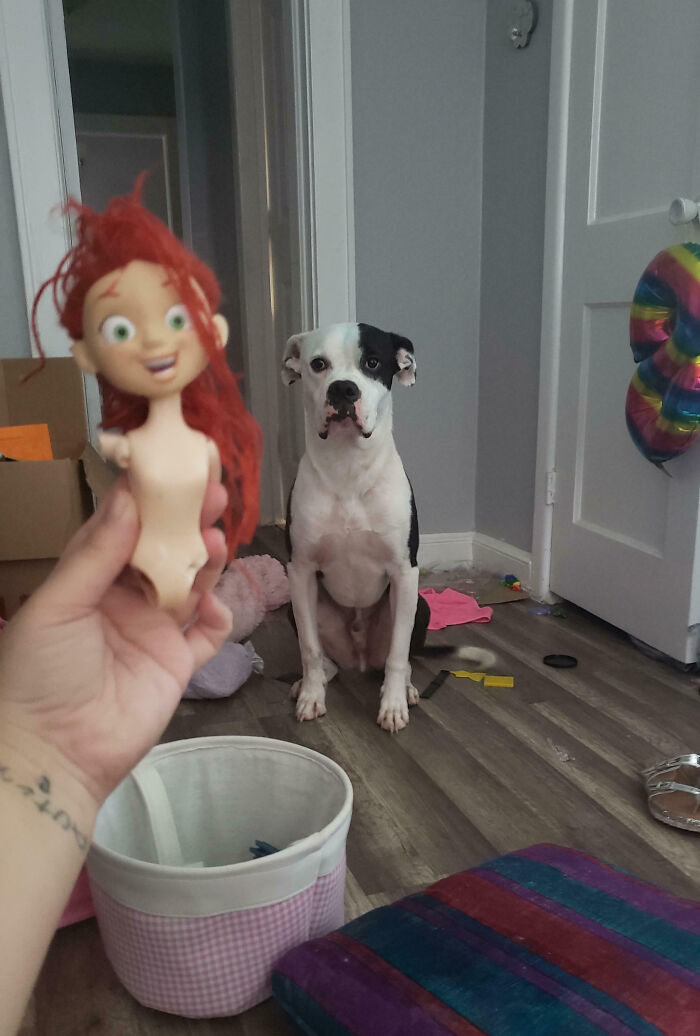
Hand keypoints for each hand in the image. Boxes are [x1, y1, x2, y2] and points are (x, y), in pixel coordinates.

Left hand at [0, 480, 231, 810]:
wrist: (55, 753)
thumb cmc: (40, 674)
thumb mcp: (57, 605)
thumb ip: (97, 554)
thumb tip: (130, 500)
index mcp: (89, 579)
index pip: (123, 527)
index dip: (148, 497)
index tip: (173, 465)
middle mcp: (124, 599)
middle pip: (165, 549)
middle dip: (189, 520)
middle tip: (214, 492)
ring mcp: (154, 631)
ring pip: (192, 584)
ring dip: (207, 561)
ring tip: (217, 540)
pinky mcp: (178, 664)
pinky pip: (208, 635)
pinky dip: (219, 617)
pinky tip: (216, 605)